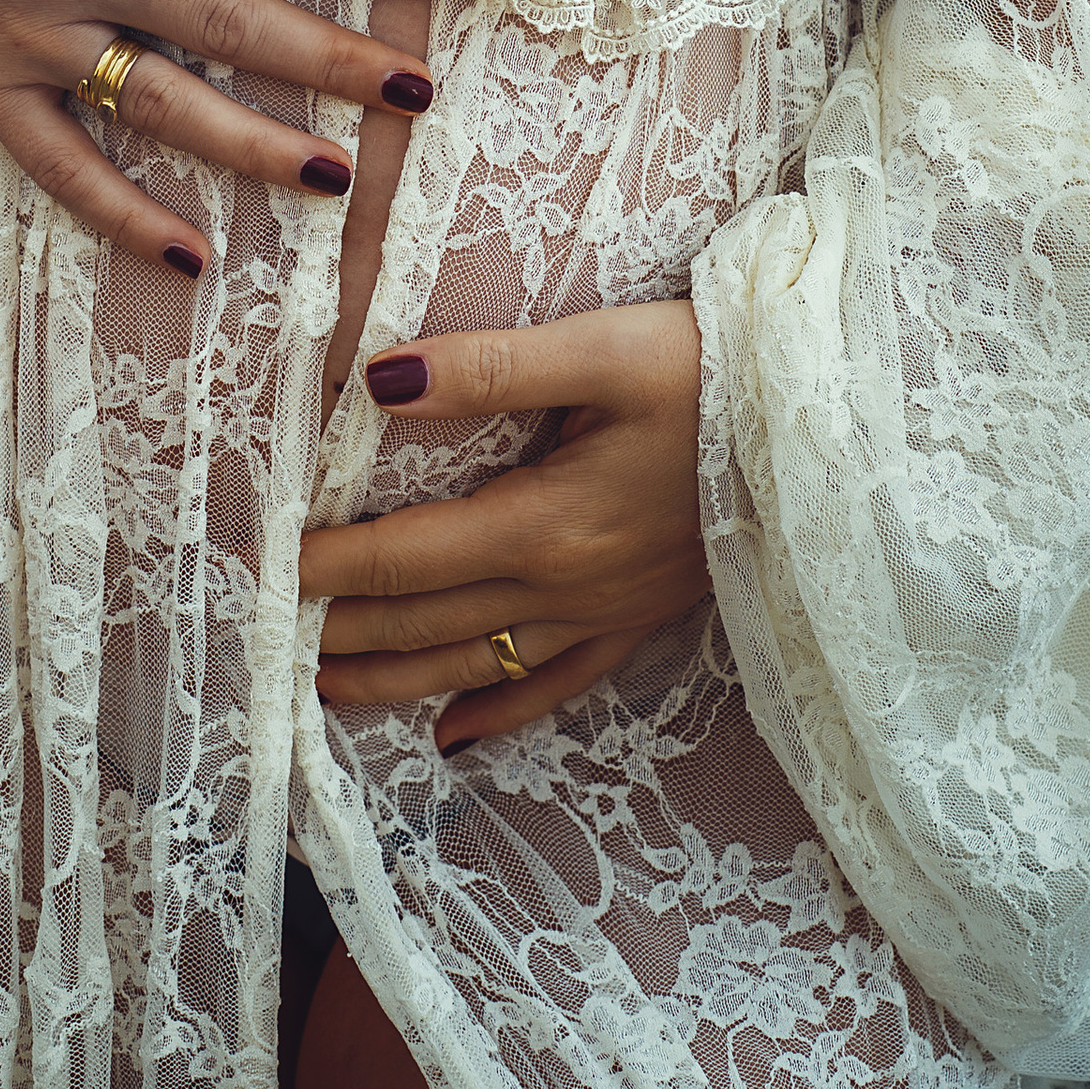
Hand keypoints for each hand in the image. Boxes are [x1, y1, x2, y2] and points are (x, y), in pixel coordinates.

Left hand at [301, 300, 709, 753]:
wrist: (827, 430)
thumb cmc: (715, 374)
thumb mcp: (602, 350)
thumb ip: (488, 369)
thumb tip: (379, 380)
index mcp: (544, 524)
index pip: (404, 556)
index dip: (326, 566)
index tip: (262, 570)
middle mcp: (566, 587)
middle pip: (426, 622)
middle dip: (341, 633)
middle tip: (265, 642)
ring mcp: (607, 614)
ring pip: (477, 666)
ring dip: (395, 680)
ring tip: (323, 689)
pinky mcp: (643, 620)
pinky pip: (557, 687)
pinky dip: (498, 715)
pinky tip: (453, 738)